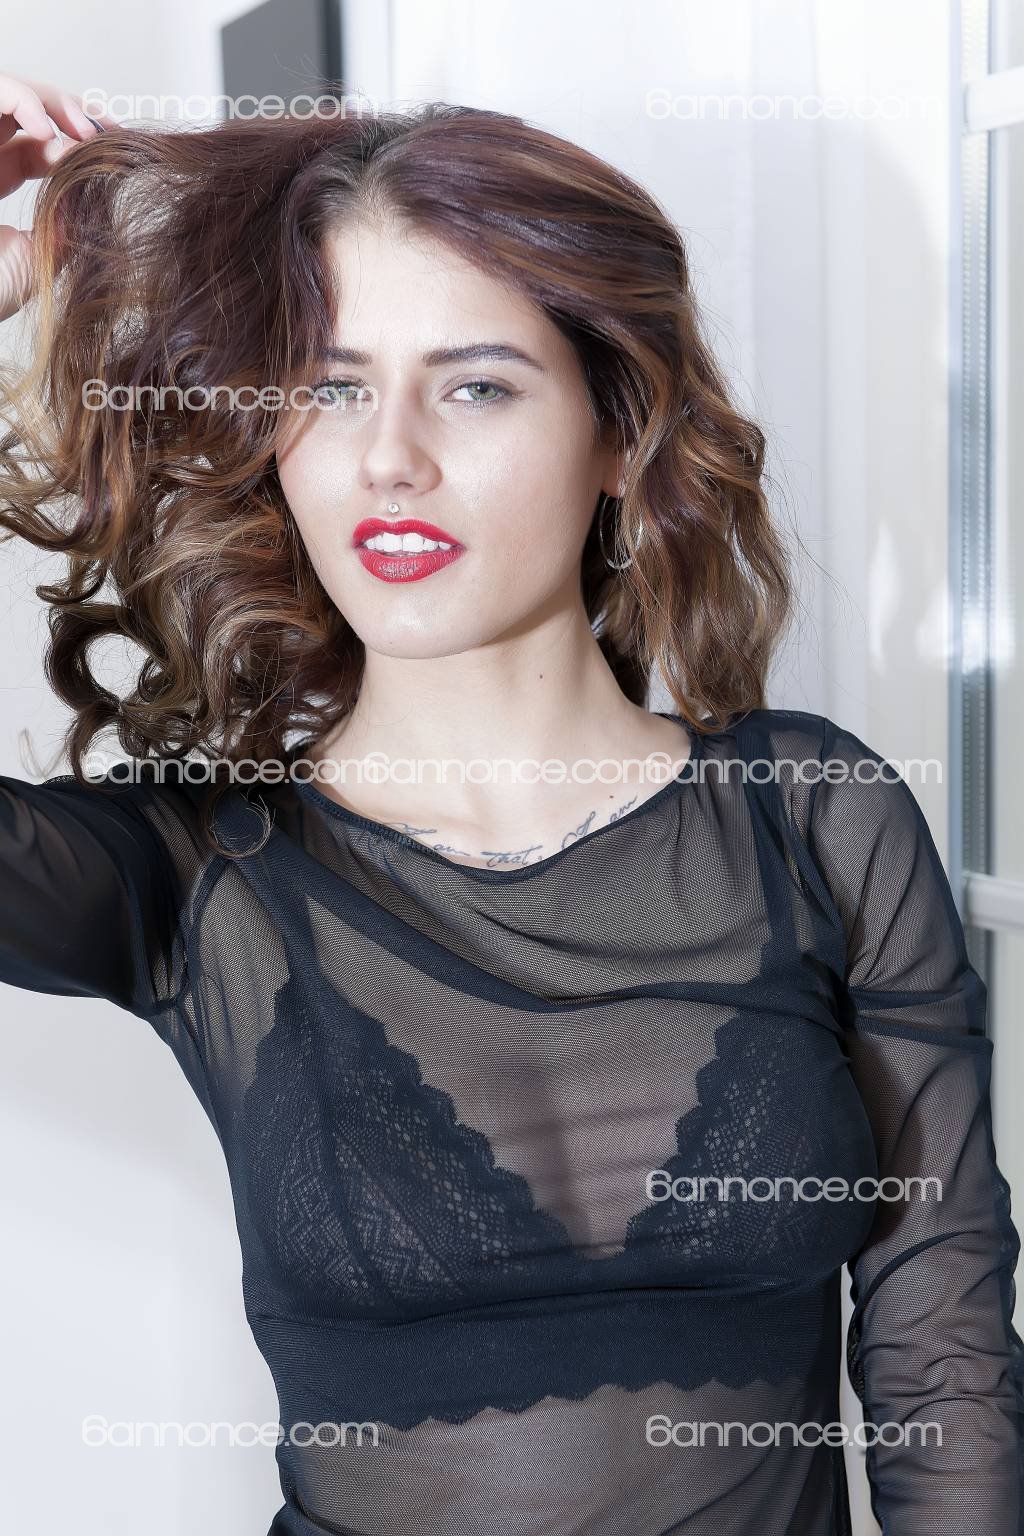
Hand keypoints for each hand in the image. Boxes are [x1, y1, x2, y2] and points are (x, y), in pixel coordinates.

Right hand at [0, 74, 118, 321]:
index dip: (76, 138)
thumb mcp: (35, 263)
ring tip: (83, 132)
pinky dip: (24, 102)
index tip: (113, 149)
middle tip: (105, 133)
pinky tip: (49, 133)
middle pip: (27, 108)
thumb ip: (64, 231)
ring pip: (9, 91)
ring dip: (54, 102)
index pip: (40, 141)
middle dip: (72, 112)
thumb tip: (92, 201)